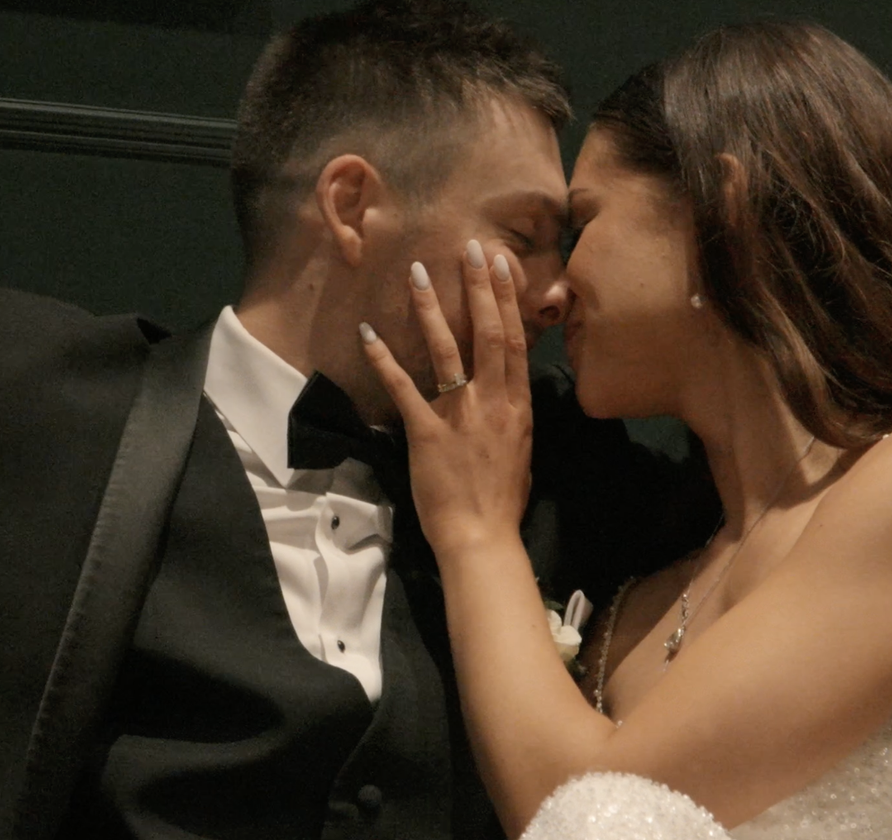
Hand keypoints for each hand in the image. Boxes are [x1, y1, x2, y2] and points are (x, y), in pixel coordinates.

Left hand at [357, 240, 534, 555]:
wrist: (482, 538)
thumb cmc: (502, 502)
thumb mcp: (522, 452)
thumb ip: (513, 419)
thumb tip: (508, 397)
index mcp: (517, 407)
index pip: (514, 341)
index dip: (507, 299)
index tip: (500, 265)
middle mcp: (493, 402)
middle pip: (488, 333)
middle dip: (479, 287)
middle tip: (470, 248)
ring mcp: (460, 414)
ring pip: (447, 349)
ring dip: (432, 308)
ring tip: (420, 272)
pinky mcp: (426, 432)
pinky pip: (403, 388)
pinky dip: (384, 358)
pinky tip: (369, 331)